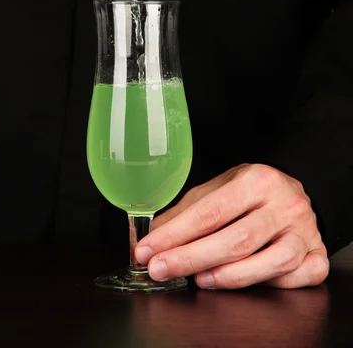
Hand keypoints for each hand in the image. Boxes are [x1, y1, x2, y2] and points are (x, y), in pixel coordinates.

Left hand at [135, 163, 328, 288]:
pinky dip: (274, 284)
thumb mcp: (218, 189)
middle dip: (191, 259)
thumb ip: (187, 213)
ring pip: (271, 262)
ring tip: (200, 279)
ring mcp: (305, 230)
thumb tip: (151, 239)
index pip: (210, 212)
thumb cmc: (251, 193)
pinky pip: (301, 276)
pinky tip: (249, 281)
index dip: (175, 235)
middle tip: (160, 269)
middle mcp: (284, 203)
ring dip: (230, 276)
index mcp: (257, 180)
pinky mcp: (318, 252)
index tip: (147, 250)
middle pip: (237, 240)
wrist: (293, 191)